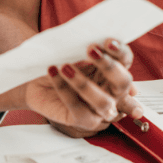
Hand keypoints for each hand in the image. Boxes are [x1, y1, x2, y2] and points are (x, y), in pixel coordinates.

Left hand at [24, 39, 143, 137]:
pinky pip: (78, 108)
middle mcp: (113, 92)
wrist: (37, 83)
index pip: (125, 59)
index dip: (120, 51)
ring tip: (65, 67)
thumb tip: (93, 46)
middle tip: (91, 50)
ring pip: (104, 102)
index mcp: (114, 71)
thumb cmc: (60, 65)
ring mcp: (100, 109)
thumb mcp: (72, 54)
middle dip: (109, 66)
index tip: (107, 41)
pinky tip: (52, 72)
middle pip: (123, 82)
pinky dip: (64, 89)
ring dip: (85, 83)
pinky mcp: (83, 120)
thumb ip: (86, 51)